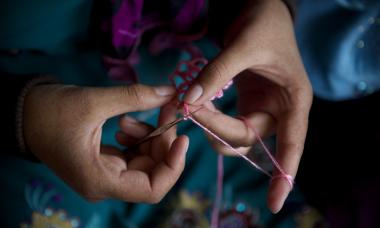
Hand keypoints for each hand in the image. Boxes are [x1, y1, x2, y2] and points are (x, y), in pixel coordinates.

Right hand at [24, 84, 187, 202]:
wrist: (22, 113)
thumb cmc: (49, 112)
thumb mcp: (93, 102)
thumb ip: (136, 98)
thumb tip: (172, 92)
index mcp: (100, 180)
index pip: (151, 189)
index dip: (173, 166)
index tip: (182, 137)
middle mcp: (105, 183)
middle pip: (152, 171)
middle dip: (162, 141)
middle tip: (165, 110)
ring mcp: (105, 174)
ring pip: (144, 161)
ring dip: (148, 136)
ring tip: (130, 115)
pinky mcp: (105, 162)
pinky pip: (133, 153)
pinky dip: (137, 137)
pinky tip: (125, 121)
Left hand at [184, 0, 311, 212]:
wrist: (260, 11)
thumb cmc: (264, 25)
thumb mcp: (244, 46)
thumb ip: (217, 73)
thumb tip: (190, 99)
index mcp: (293, 100)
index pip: (292, 144)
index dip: (284, 174)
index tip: (275, 204)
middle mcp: (278, 110)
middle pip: (247, 136)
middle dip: (217, 127)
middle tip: (191, 106)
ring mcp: (260, 108)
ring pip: (233, 133)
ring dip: (210, 123)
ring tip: (193, 101)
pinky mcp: (245, 102)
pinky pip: (225, 120)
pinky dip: (209, 115)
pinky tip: (197, 102)